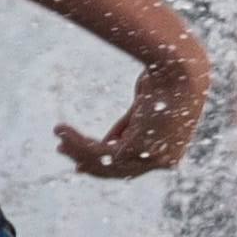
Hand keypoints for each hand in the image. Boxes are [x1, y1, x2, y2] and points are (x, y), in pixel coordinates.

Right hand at [58, 37, 210, 179]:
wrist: (179, 67)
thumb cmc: (168, 78)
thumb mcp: (146, 107)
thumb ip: (131, 126)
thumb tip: (112, 141)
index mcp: (170, 148)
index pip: (134, 164)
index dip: (106, 162)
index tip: (80, 161)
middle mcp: (165, 158)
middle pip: (118, 169)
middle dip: (87, 161)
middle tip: (62, 149)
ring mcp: (154, 158)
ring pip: (106, 162)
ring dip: (77, 149)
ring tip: (57, 131)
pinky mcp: (141, 150)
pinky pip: (101, 151)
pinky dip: (78, 142)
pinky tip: (62, 131)